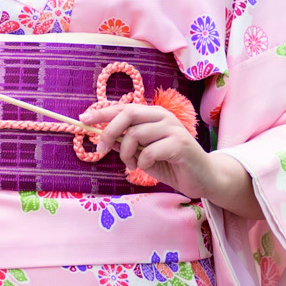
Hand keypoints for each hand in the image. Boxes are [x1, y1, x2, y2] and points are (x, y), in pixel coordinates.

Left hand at [88, 105, 260, 218]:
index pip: (123, 107)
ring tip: (131, 165)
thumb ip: (125, 143)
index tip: (82, 119)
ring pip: (135, 134)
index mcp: (153, 115)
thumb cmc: (171, 164)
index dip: (101, 112)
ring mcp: (173, 129)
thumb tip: (100, 136)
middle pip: (127, 114)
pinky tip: (145, 167)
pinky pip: (149, 151)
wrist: (203, 178)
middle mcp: (163, 116)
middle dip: (108, 131)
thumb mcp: (142, 153)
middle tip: (101, 149)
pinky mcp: (180, 144)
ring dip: (126, 153)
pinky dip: (141, 162)